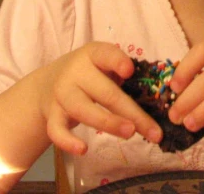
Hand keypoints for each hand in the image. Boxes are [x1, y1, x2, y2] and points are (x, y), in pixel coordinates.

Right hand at [36, 42, 160, 154]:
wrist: (47, 84)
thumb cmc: (88, 74)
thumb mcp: (103, 64)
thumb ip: (123, 74)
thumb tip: (157, 99)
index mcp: (93, 55)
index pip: (105, 54)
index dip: (117, 61)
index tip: (130, 71)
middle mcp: (76, 72)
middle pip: (104, 92)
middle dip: (129, 111)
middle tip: (150, 128)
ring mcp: (62, 94)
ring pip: (83, 110)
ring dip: (108, 123)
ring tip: (130, 133)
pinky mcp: (52, 114)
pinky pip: (57, 130)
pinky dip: (68, 141)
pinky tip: (83, 150)